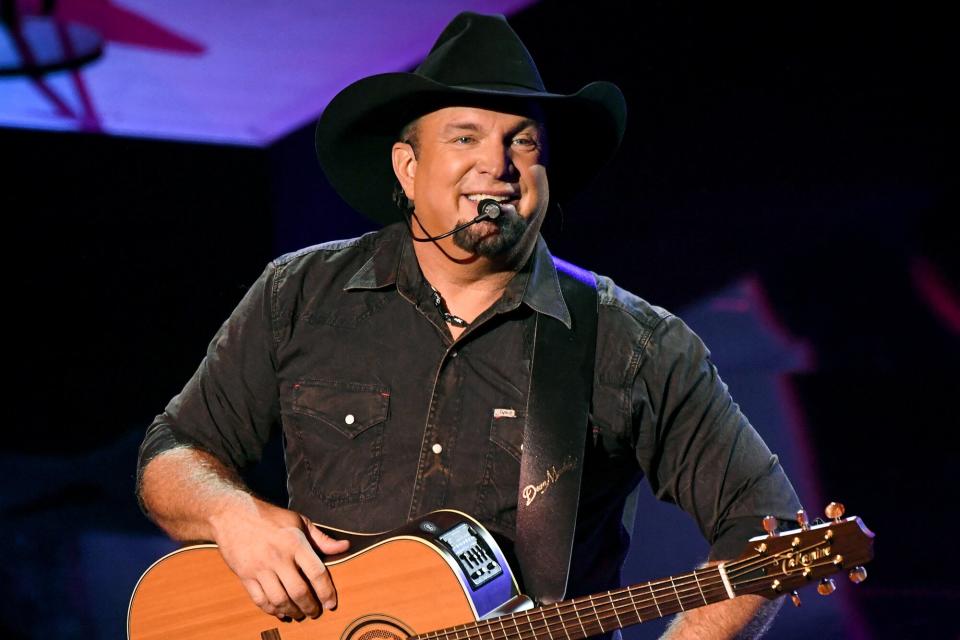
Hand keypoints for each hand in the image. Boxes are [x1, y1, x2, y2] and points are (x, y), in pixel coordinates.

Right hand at [211, 499, 349, 620]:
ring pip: (279, 599)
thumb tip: (345, 546)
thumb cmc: (270, 517)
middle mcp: (278, 557)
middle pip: (299, 591)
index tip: (331, 604)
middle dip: (310, 607)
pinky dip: (272, 610)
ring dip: (292, 611)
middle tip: (315, 613)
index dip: (326, 592)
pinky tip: (280, 612)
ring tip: (299, 614)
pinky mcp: (245, 575)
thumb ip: (322, 538)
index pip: (316, 572)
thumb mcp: (299, 521)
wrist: (232, 514)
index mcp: (295, 542)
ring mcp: (260, 567)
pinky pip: (260, 600)